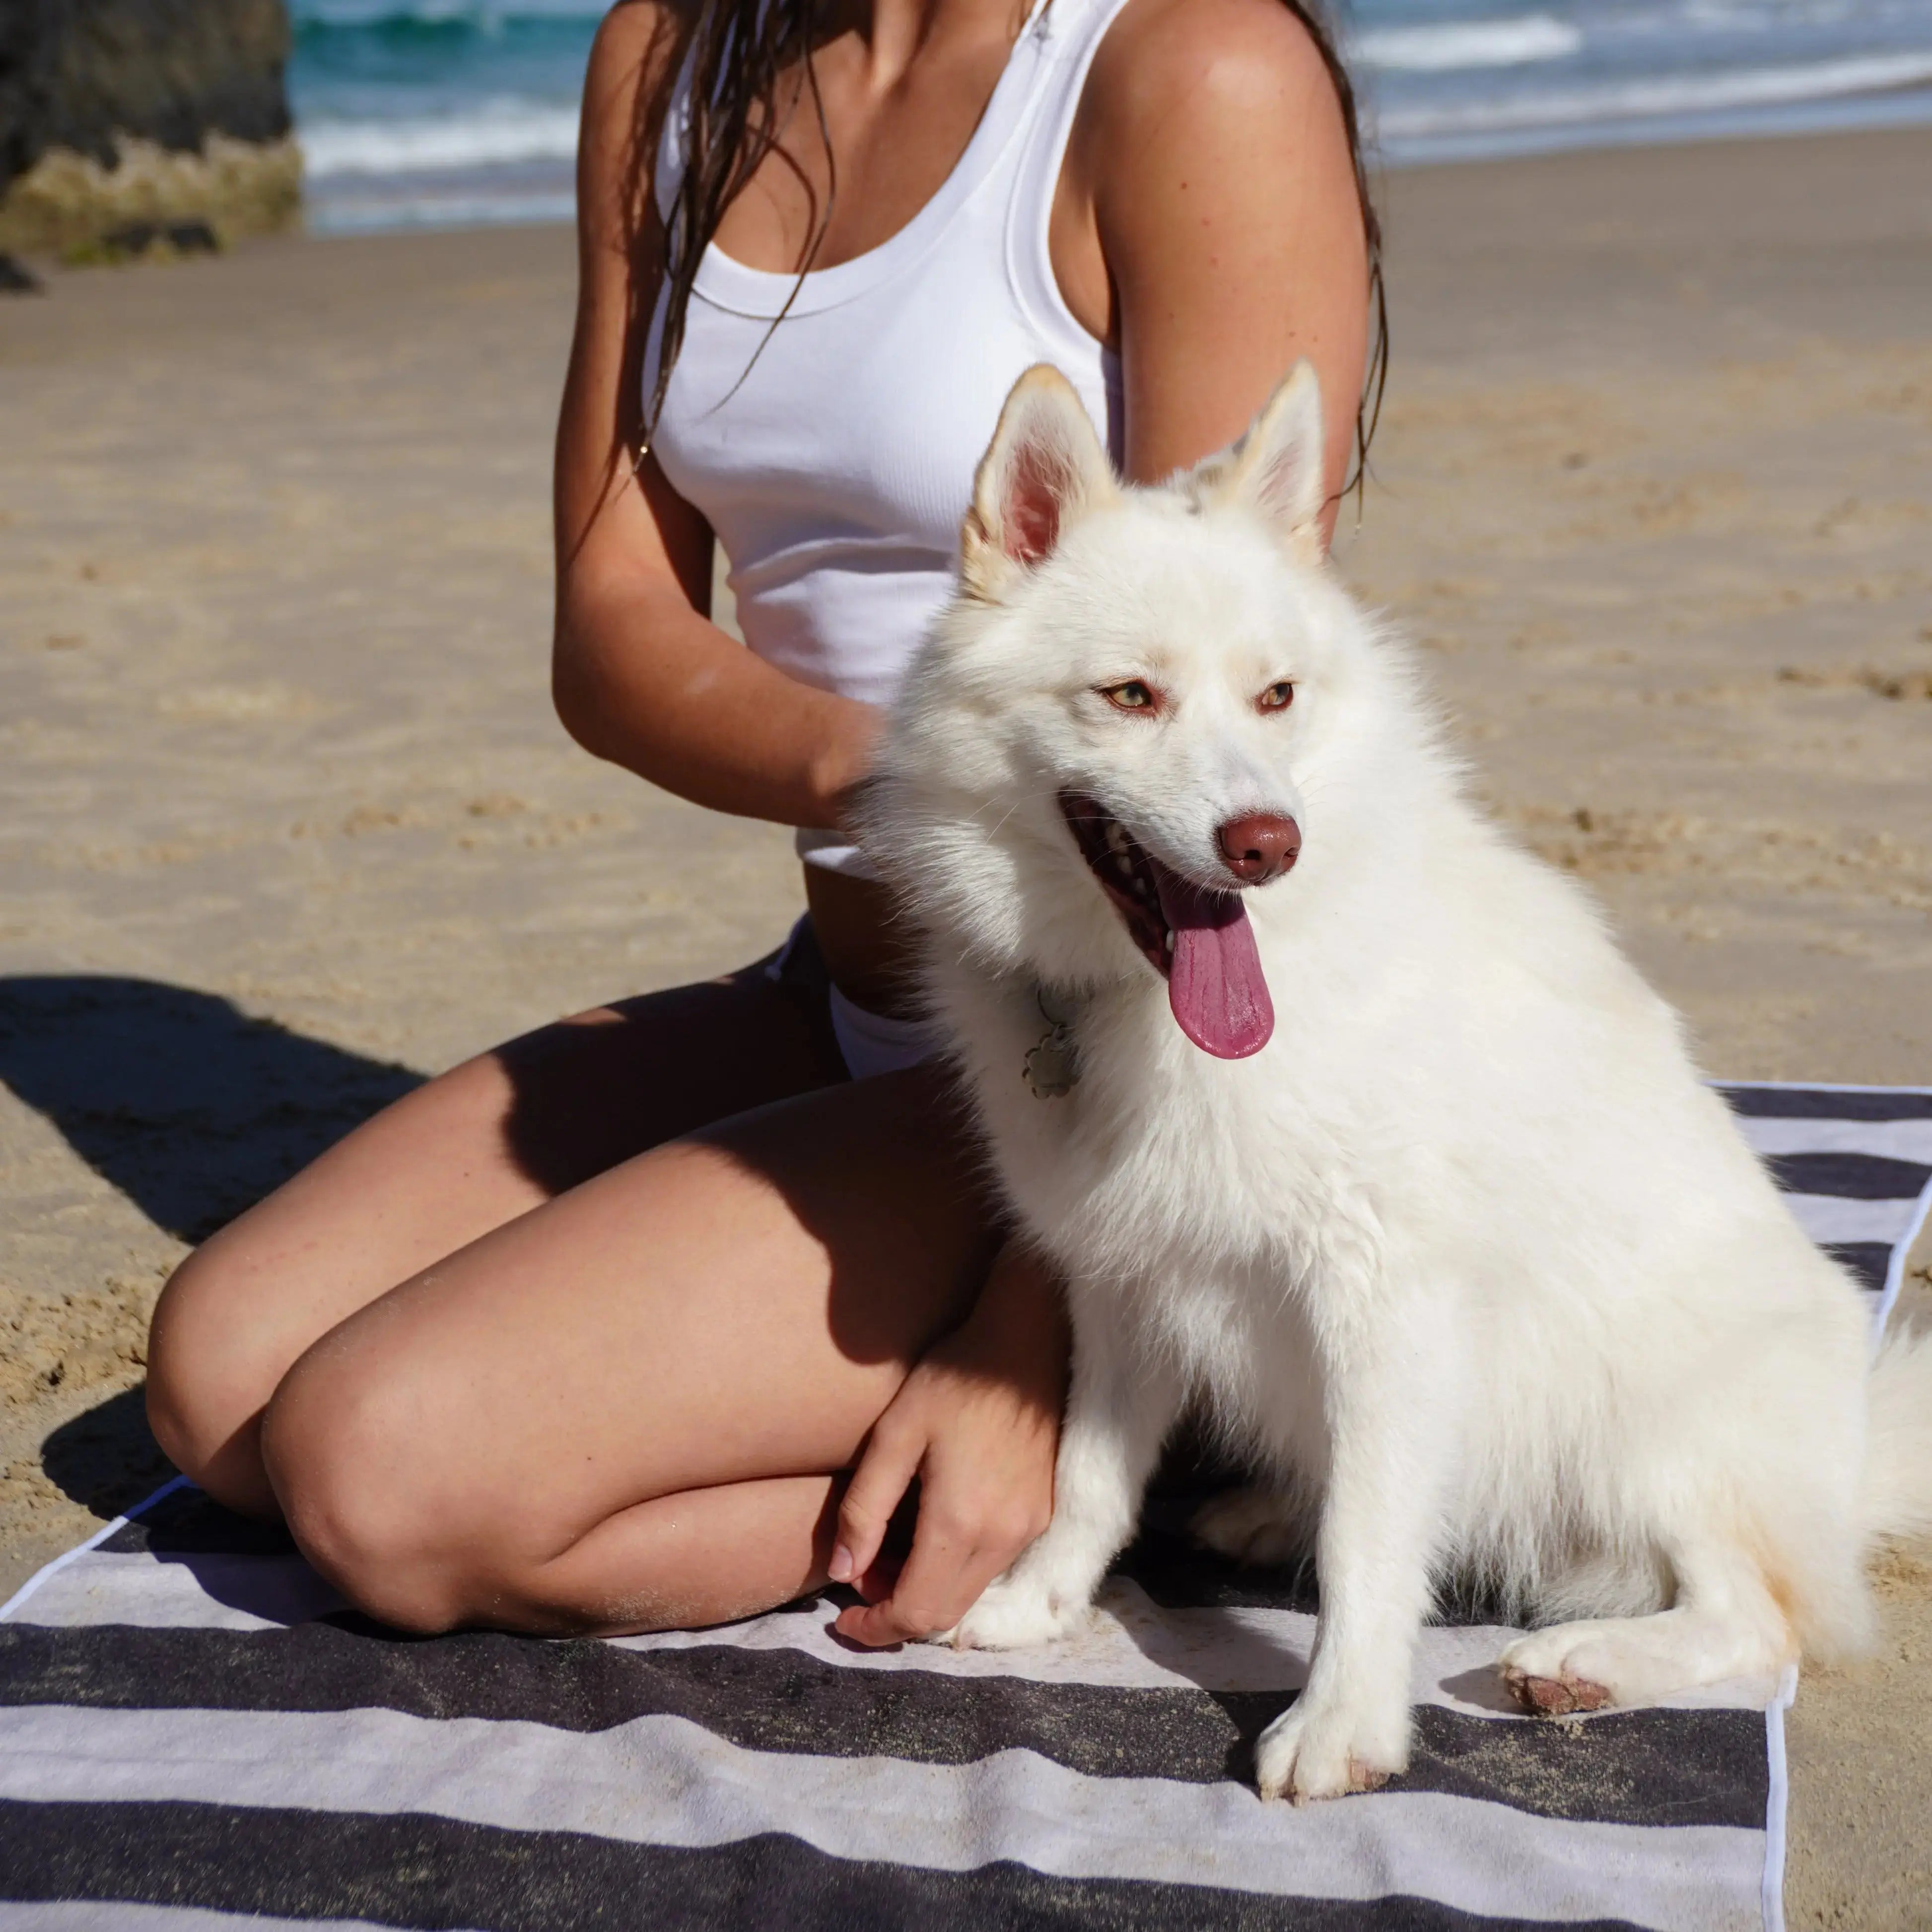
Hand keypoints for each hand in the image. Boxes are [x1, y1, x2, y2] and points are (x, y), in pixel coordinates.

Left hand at [831, 1244, 1066, 1645]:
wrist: (1028, 1340)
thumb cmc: (956, 1378)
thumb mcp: (894, 1434)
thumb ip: (864, 1509)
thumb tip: (842, 1571)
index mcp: (961, 1523)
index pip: (916, 1613)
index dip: (874, 1629)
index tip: (841, 1620)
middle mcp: (1003, 1539)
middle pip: (944, 1616)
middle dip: (895, 1611)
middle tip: (861, 1574)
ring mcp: (1030, 1528)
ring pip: (969, 1595)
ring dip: (925, 1590)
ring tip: (889, 1548)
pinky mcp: (1043, 1514)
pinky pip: (992, 1567)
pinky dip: (954, 1570)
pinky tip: (931, 1532)